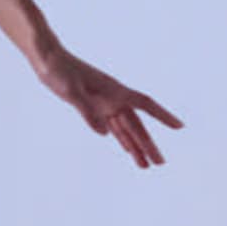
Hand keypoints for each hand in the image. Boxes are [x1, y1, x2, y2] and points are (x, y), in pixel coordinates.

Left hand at [34, 44, 182, 168]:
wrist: (46, 59)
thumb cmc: (58, 69)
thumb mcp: (71, 91)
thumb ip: (87, 111)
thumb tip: (104, 133)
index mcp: (114, 91)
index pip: (145, 104)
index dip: (163, 115)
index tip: (180, 127)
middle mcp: (113, 98)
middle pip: (136, 125)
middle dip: (149, 144)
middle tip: (161, 163)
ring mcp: (104, 103)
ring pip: (125, 129)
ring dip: (135, 147)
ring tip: (146, 166)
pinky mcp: (93, 107)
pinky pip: (111, 127)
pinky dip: (121, 139)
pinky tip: (127, 150)